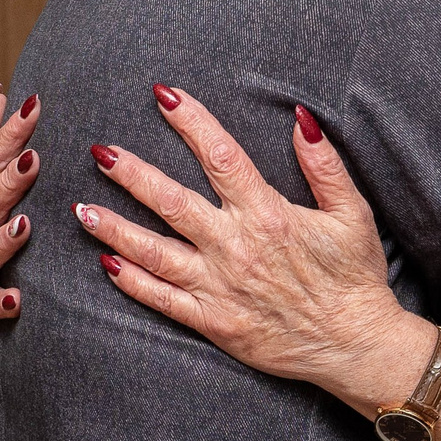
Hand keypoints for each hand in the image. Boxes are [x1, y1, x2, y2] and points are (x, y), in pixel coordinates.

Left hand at [80, 86, 430, 414]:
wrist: (356, 345)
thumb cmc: (356, 277)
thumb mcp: (352, 213)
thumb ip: (324, 165)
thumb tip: (301, 118)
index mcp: (268, 215)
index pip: (222, 157)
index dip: (191, 122)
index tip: (164, 95)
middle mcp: (236, 248)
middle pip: (172, 202)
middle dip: (132, 174)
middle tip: (100, 151)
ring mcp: (220, 287)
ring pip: (155, 253)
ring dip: (117, 229)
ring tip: (83, 209)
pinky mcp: (214, 323)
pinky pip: (163, 301)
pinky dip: (133, 283)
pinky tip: (107, 264)